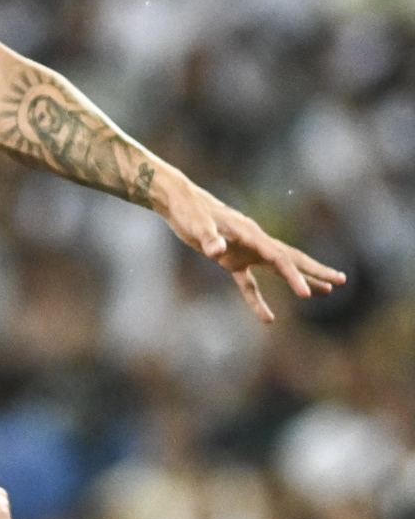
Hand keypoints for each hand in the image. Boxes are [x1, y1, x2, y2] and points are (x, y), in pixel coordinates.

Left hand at [159, 181, 344, 321]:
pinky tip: (268, 318)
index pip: (279, 258)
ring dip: (298, 279)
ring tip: (323, 292)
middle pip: (290, 259)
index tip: (308, 294)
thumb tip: (217, 251)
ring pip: (277, 268)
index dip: (294, 276)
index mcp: (251, 234)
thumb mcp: (196, 223)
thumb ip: (208, 237)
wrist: (178, 201)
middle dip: (315, 271)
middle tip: (341, 280)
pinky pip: (249, 284)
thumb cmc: (188, 210)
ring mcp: (244, 251)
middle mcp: (253, 242)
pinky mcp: (230, 259)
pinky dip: (257, 301)